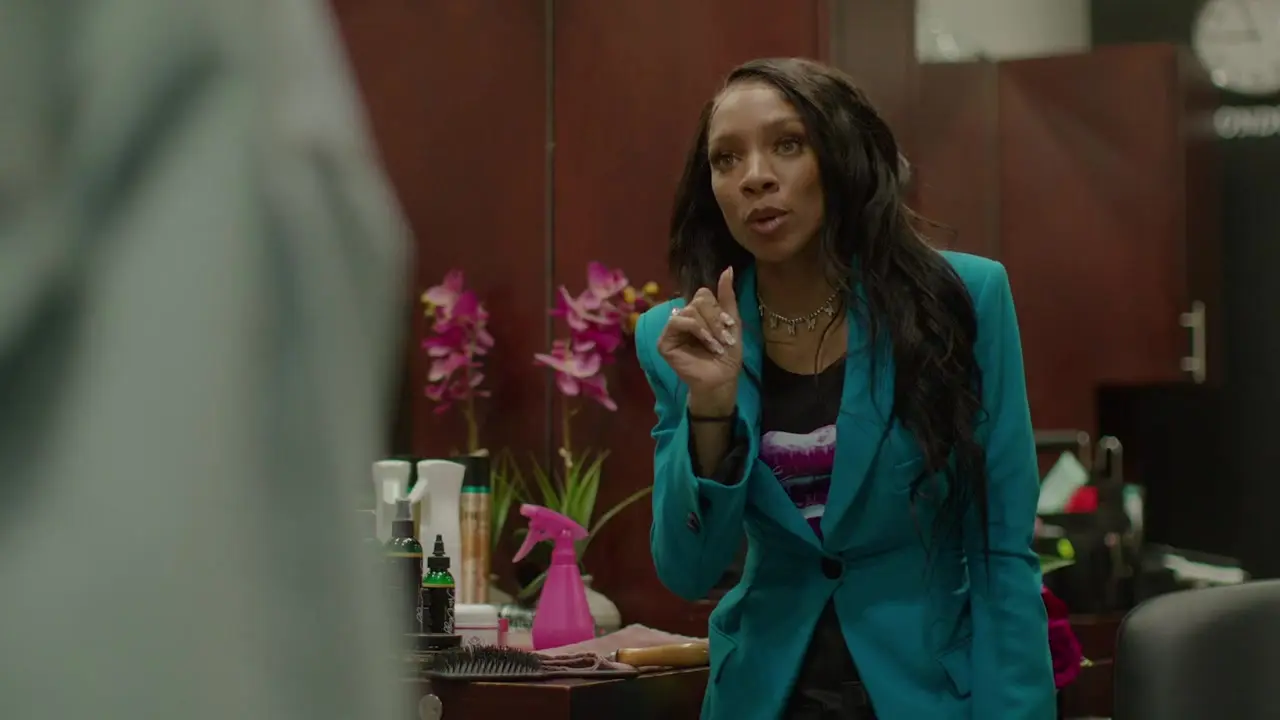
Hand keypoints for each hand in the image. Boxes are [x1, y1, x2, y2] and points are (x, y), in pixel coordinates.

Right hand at [657, 267, 742, 413]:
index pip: (703, 294)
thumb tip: (728, 268)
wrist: (723, 378)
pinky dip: (696, 329)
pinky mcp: (664, 342)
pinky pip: (677, 322)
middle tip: (724, 338)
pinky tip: (706, 343)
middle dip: (715, 319)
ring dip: (708, 327)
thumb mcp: (733, 322)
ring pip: (689, 310)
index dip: (718, 308)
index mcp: (698, 313)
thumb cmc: (728, 354)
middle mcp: (683, 318)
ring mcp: (672, 330)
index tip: (729, 326)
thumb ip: (728, 296)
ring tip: (716, 344)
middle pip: (698, 301)